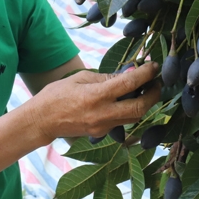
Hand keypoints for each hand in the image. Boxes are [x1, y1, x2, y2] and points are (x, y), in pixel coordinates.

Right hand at [23, 62, 161, 144]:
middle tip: (156, 82)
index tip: (154, 66)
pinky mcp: (102, 132)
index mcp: (96, 95)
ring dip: (144, 103)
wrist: (42, 121)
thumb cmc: (57, 94)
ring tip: (145, 89)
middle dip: (154, 94)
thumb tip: (128, 73)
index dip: (146, 73)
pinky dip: (131, 110)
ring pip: (135, 117)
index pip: (129, 83)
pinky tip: (128, 100)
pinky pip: (123, 121)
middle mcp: (103, 113)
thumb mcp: (81, 78)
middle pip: (140, 107)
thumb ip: (106, 77)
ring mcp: (103, 126)